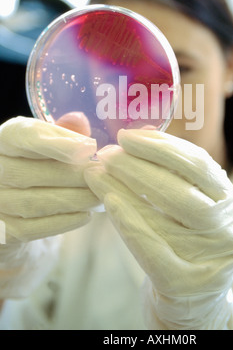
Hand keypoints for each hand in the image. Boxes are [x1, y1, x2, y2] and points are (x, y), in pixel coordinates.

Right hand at [0, 116, 100, 297]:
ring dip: (73, 200)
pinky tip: (86, 214)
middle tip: (103, 175)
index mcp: (6, 138)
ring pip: (34, 202)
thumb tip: (79, 121)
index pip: (24, 136)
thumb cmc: (41, 162)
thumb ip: (64, 131)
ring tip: (100, 196)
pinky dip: (63, 221)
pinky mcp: (4, 230)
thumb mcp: (50, 141)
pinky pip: (33, 228)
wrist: (18, 201)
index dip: (57, 143)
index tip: (90, 147)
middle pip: (32, 172)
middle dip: (73, 175)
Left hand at [85, 129, 232, 328]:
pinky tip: (107, 202)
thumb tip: (141, 133)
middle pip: (182, 188)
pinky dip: (128, 220)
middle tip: (107, 153)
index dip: (161, 146)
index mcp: (230, 200)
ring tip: (97, 172)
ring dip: (127, 187)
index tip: (126, 136)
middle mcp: (228, 228)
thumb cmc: (185, 243)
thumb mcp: (190, 206)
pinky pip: (152, 247)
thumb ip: (173, 173)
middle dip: (140, 165)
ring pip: (167, 215)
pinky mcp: (185, 283)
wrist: (194, 301)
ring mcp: (211, 258)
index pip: (197, 164)